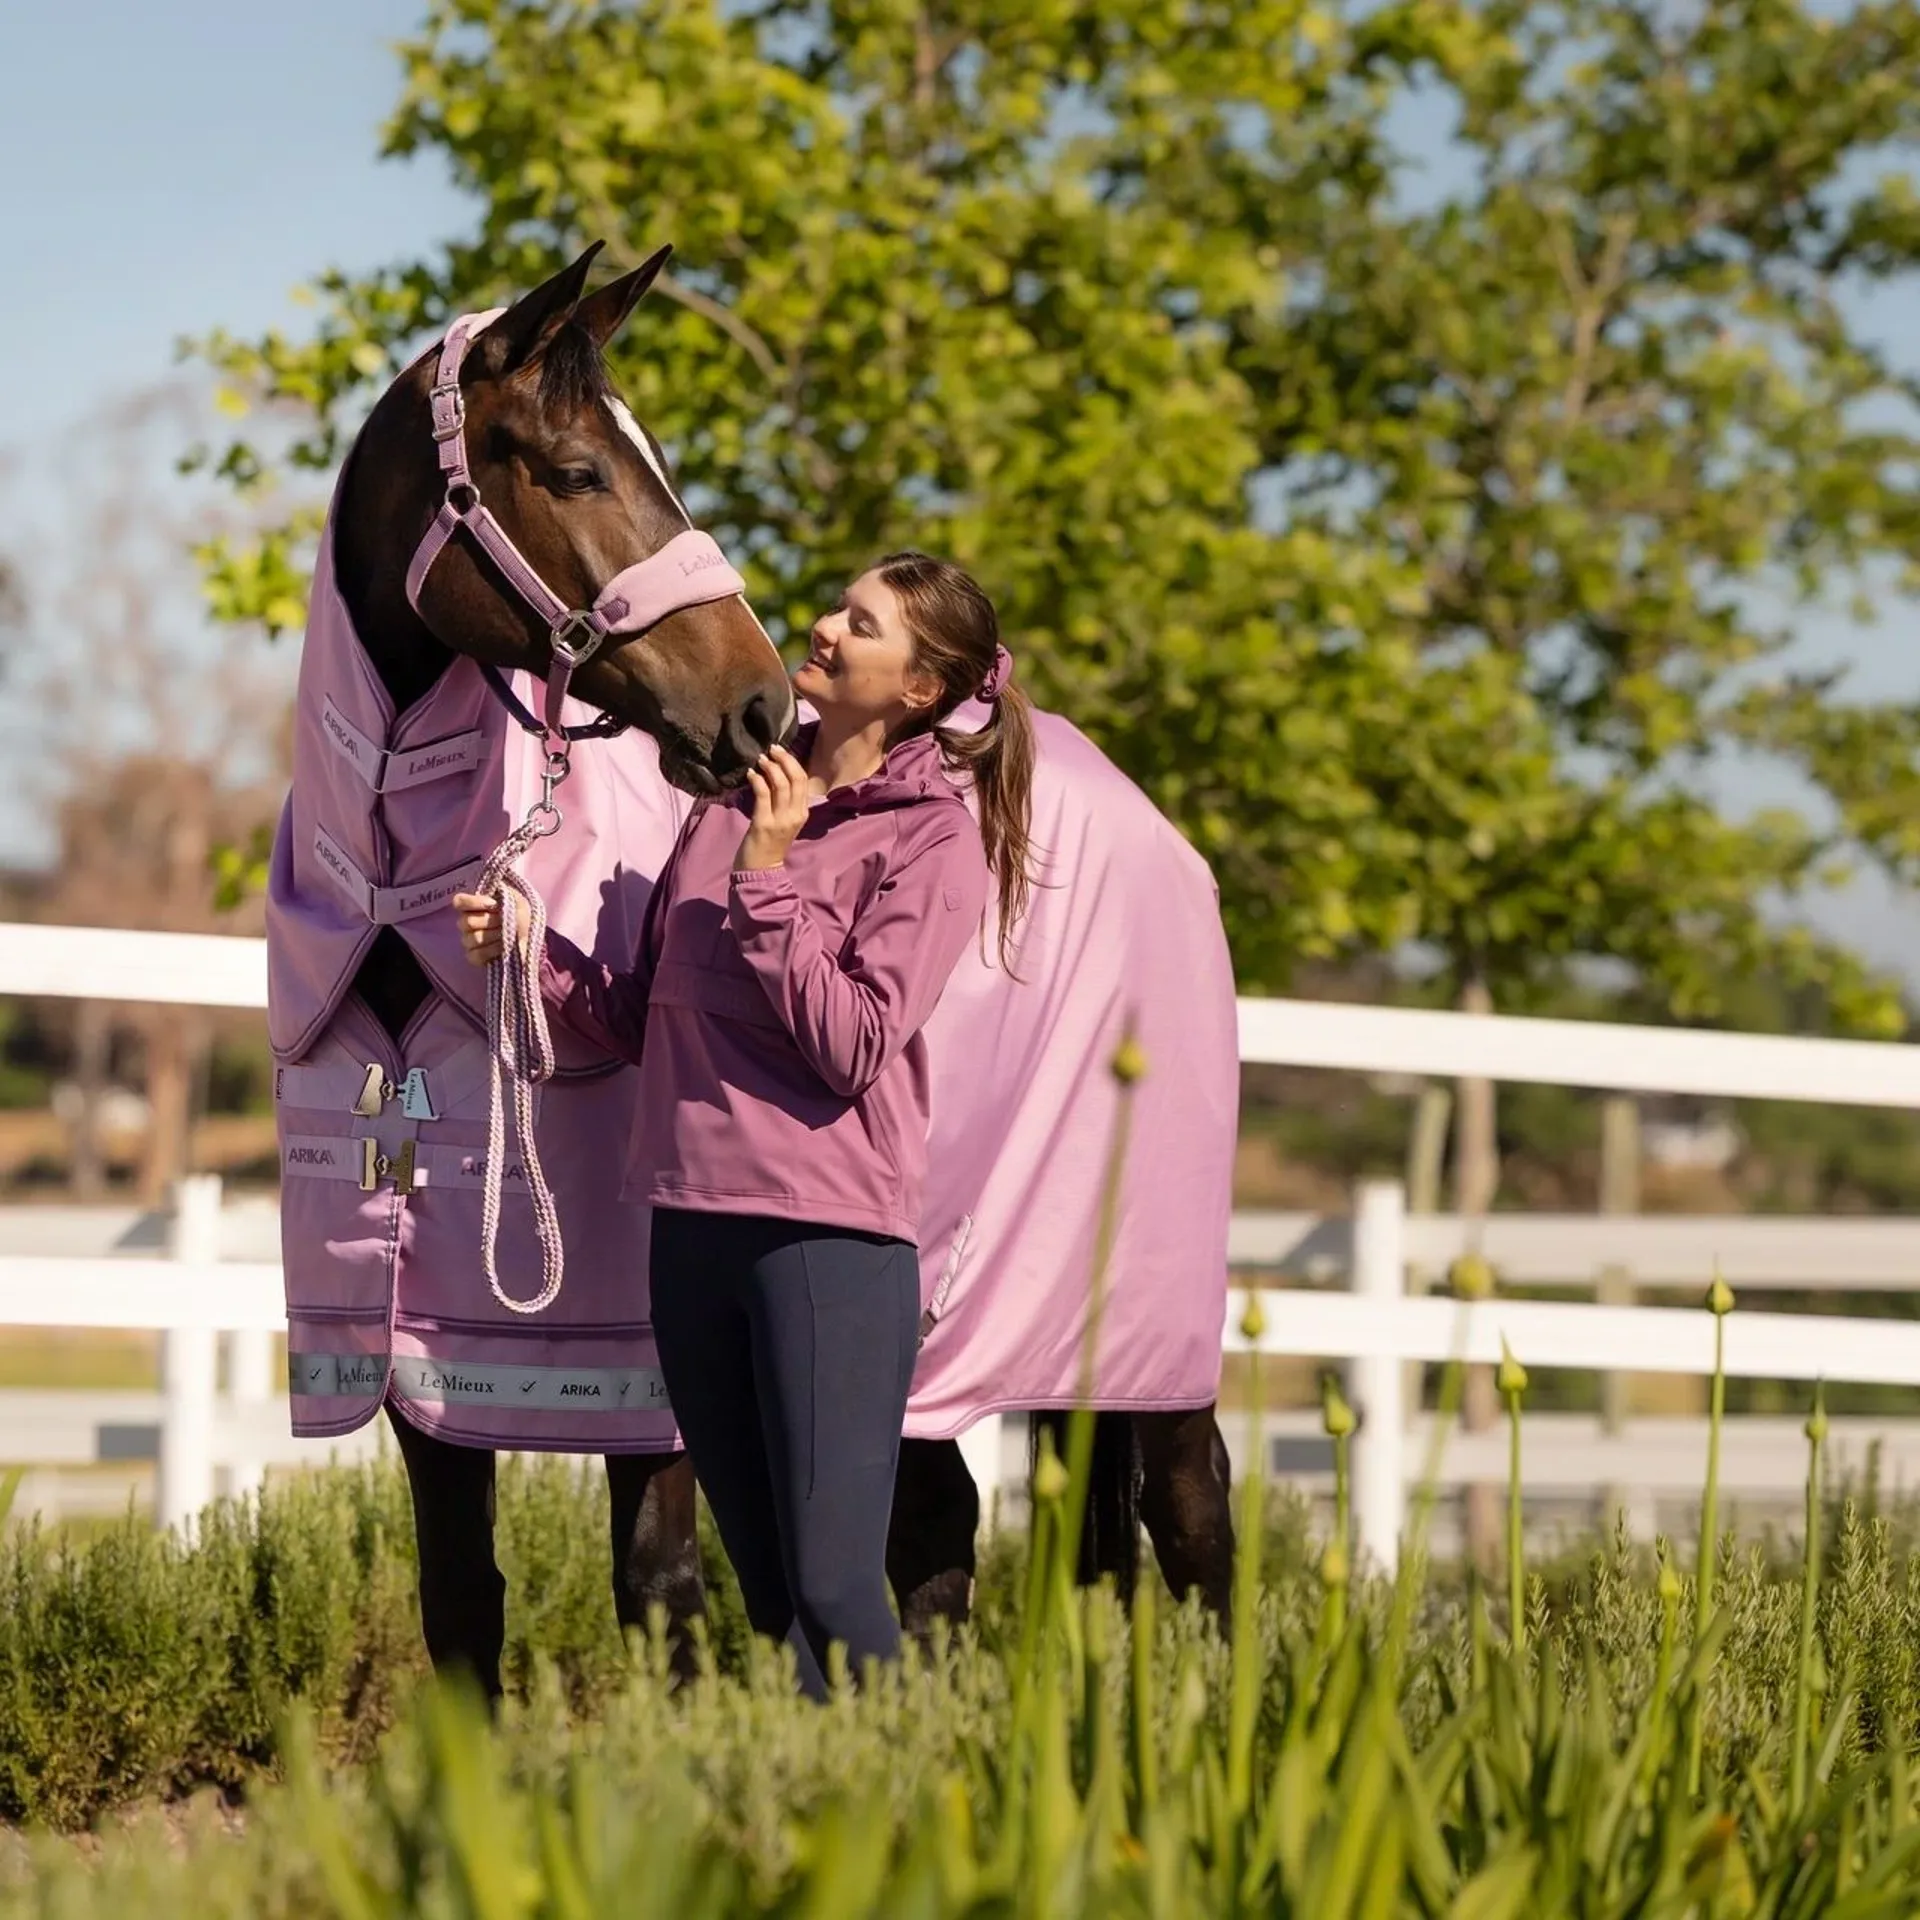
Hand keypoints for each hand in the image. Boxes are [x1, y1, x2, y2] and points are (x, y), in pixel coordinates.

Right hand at [451, 890, 526, 967]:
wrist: (532, 934)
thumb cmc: (521, 914)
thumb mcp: (515, 898)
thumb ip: (502, 894)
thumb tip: (491, 902)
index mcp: (474, 905)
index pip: (460, 901)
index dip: (474, 903)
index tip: (493, 904)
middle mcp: (467, 922)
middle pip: (467, 922)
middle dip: (490, 921)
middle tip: (505, 922)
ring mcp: (469, 940)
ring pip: (473, 938)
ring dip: (494, 936)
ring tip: (508, 935)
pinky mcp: (474, 957)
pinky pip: (475, 955)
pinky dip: (492, 950)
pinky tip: (503, 947)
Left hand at [735, 744, 809, 871]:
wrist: (762, 870)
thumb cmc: (771, 844)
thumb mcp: (785, 821)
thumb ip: (784, 801)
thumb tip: (776, 775)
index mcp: (803, 813)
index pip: (803, 781)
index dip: (793, 762)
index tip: (781, 751)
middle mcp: (795, 815)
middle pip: (796, 778)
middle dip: (784, 759)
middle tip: (772, 748)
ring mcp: (780, 820)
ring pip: (780, 784)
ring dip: (770, 767)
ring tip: (760, 759)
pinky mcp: (764, 823)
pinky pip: (762, 794)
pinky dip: (756, 780)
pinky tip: (750, 774)